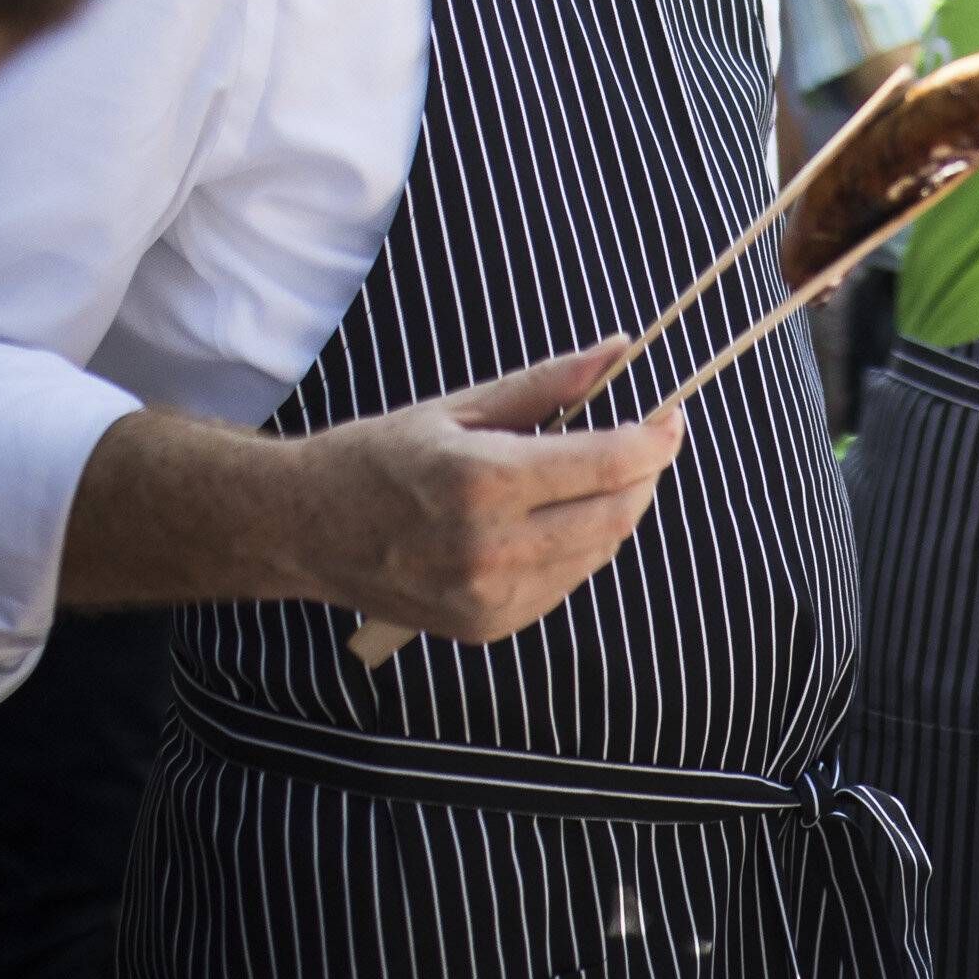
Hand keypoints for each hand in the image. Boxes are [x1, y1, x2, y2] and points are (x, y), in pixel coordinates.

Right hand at [287, 342, 689, 641]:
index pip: (608, 464)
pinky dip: (579, 547)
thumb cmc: (380, 456)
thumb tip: (619, 350)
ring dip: (616, 510)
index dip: (655, 439)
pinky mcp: (486, 627)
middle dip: (644, 475)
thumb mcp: (460, 407)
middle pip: (617, 514)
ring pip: (599, 552)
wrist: (304, 530)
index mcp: (481, 482)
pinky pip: (565, 583)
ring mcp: (488, 598)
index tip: (674, 416)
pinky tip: (555, 518)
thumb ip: (547, 384)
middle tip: (646, 441)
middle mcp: (489, 549)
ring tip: (595, 474)